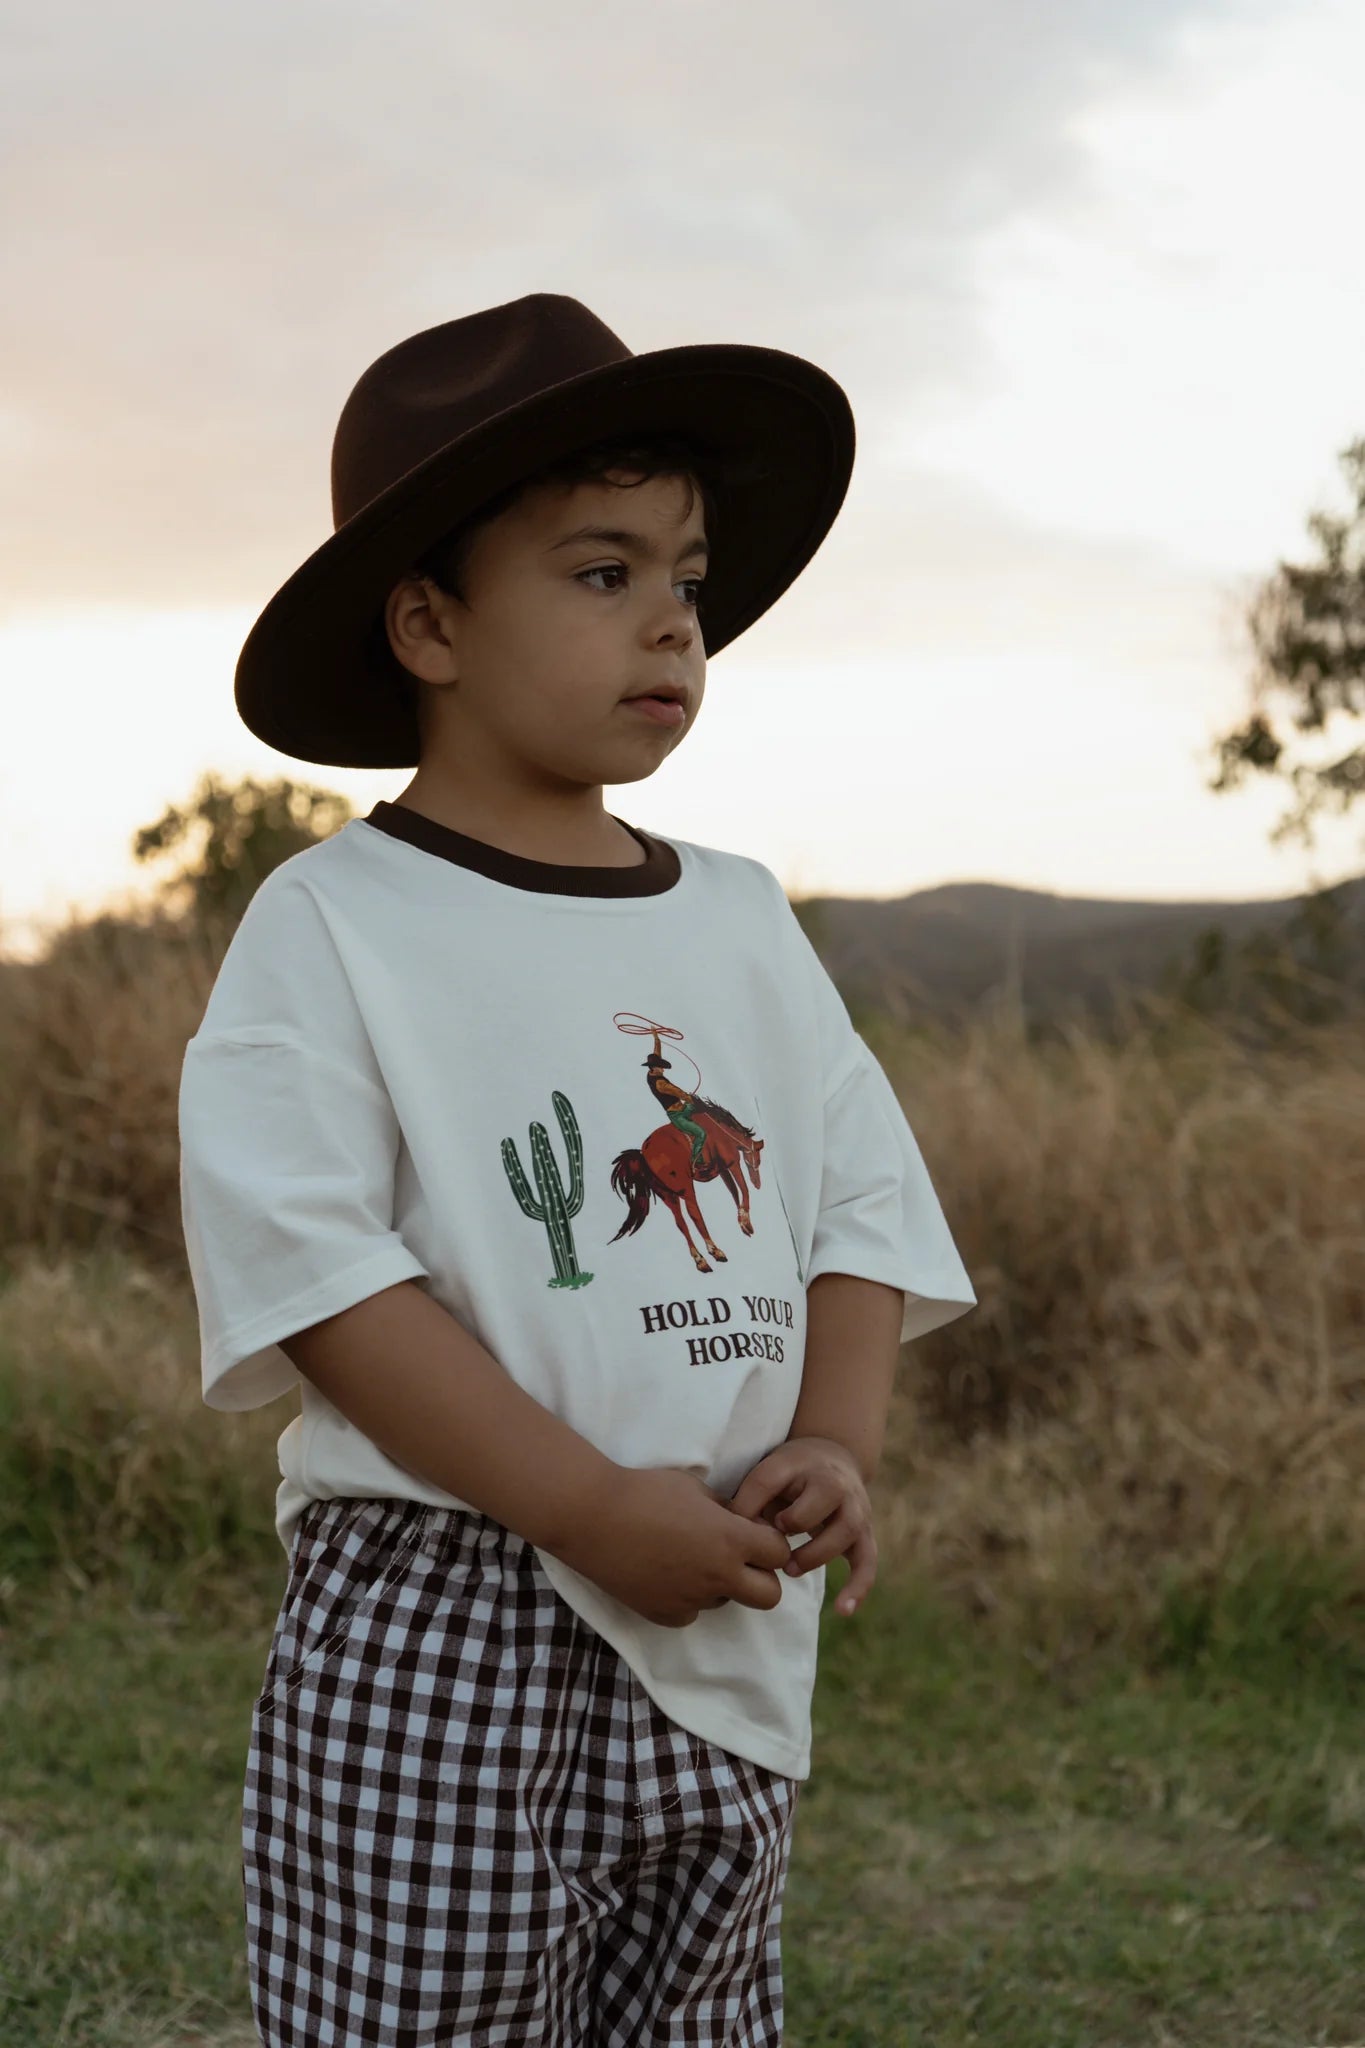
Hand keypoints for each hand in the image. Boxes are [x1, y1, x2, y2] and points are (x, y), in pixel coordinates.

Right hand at [550, 1464, 794, 1629]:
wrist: (592, 1516)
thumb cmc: (643, 1491)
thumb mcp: (694, 1488)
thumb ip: (725, 1511)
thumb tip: (740, 1524)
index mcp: (729, 1540)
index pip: (779, 1554)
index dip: (771, 1542)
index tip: (753, 1533)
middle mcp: (717, 1576)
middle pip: (770, 1596)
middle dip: (762, 1578)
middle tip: (739, 1559)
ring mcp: (690, 1600)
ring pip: (725, 1601)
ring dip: (719, 1584)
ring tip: (686, 1556)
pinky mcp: (664, 1615)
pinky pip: (691, 1612)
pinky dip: (687, 1597)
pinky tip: (665, 1572)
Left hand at [726, 1437, 875, 1617]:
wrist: (835, 1458)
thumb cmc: (793, 1472)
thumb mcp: (769, 1471)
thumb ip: (751, 1497)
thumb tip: (737, 1531)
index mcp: (804, 1465)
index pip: (773, 1479)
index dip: (755, 1503)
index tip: (746, 1520)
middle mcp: (837, 1484)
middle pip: (824, 1500)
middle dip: (796, 1522)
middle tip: (775, 1540)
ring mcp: (855, 1510)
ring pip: (845, 1532)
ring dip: (815, 1555)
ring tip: (790, 1570)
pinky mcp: (864, 1535)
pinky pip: (867, 1563)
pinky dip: (858, 1587)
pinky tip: (842, 1610)